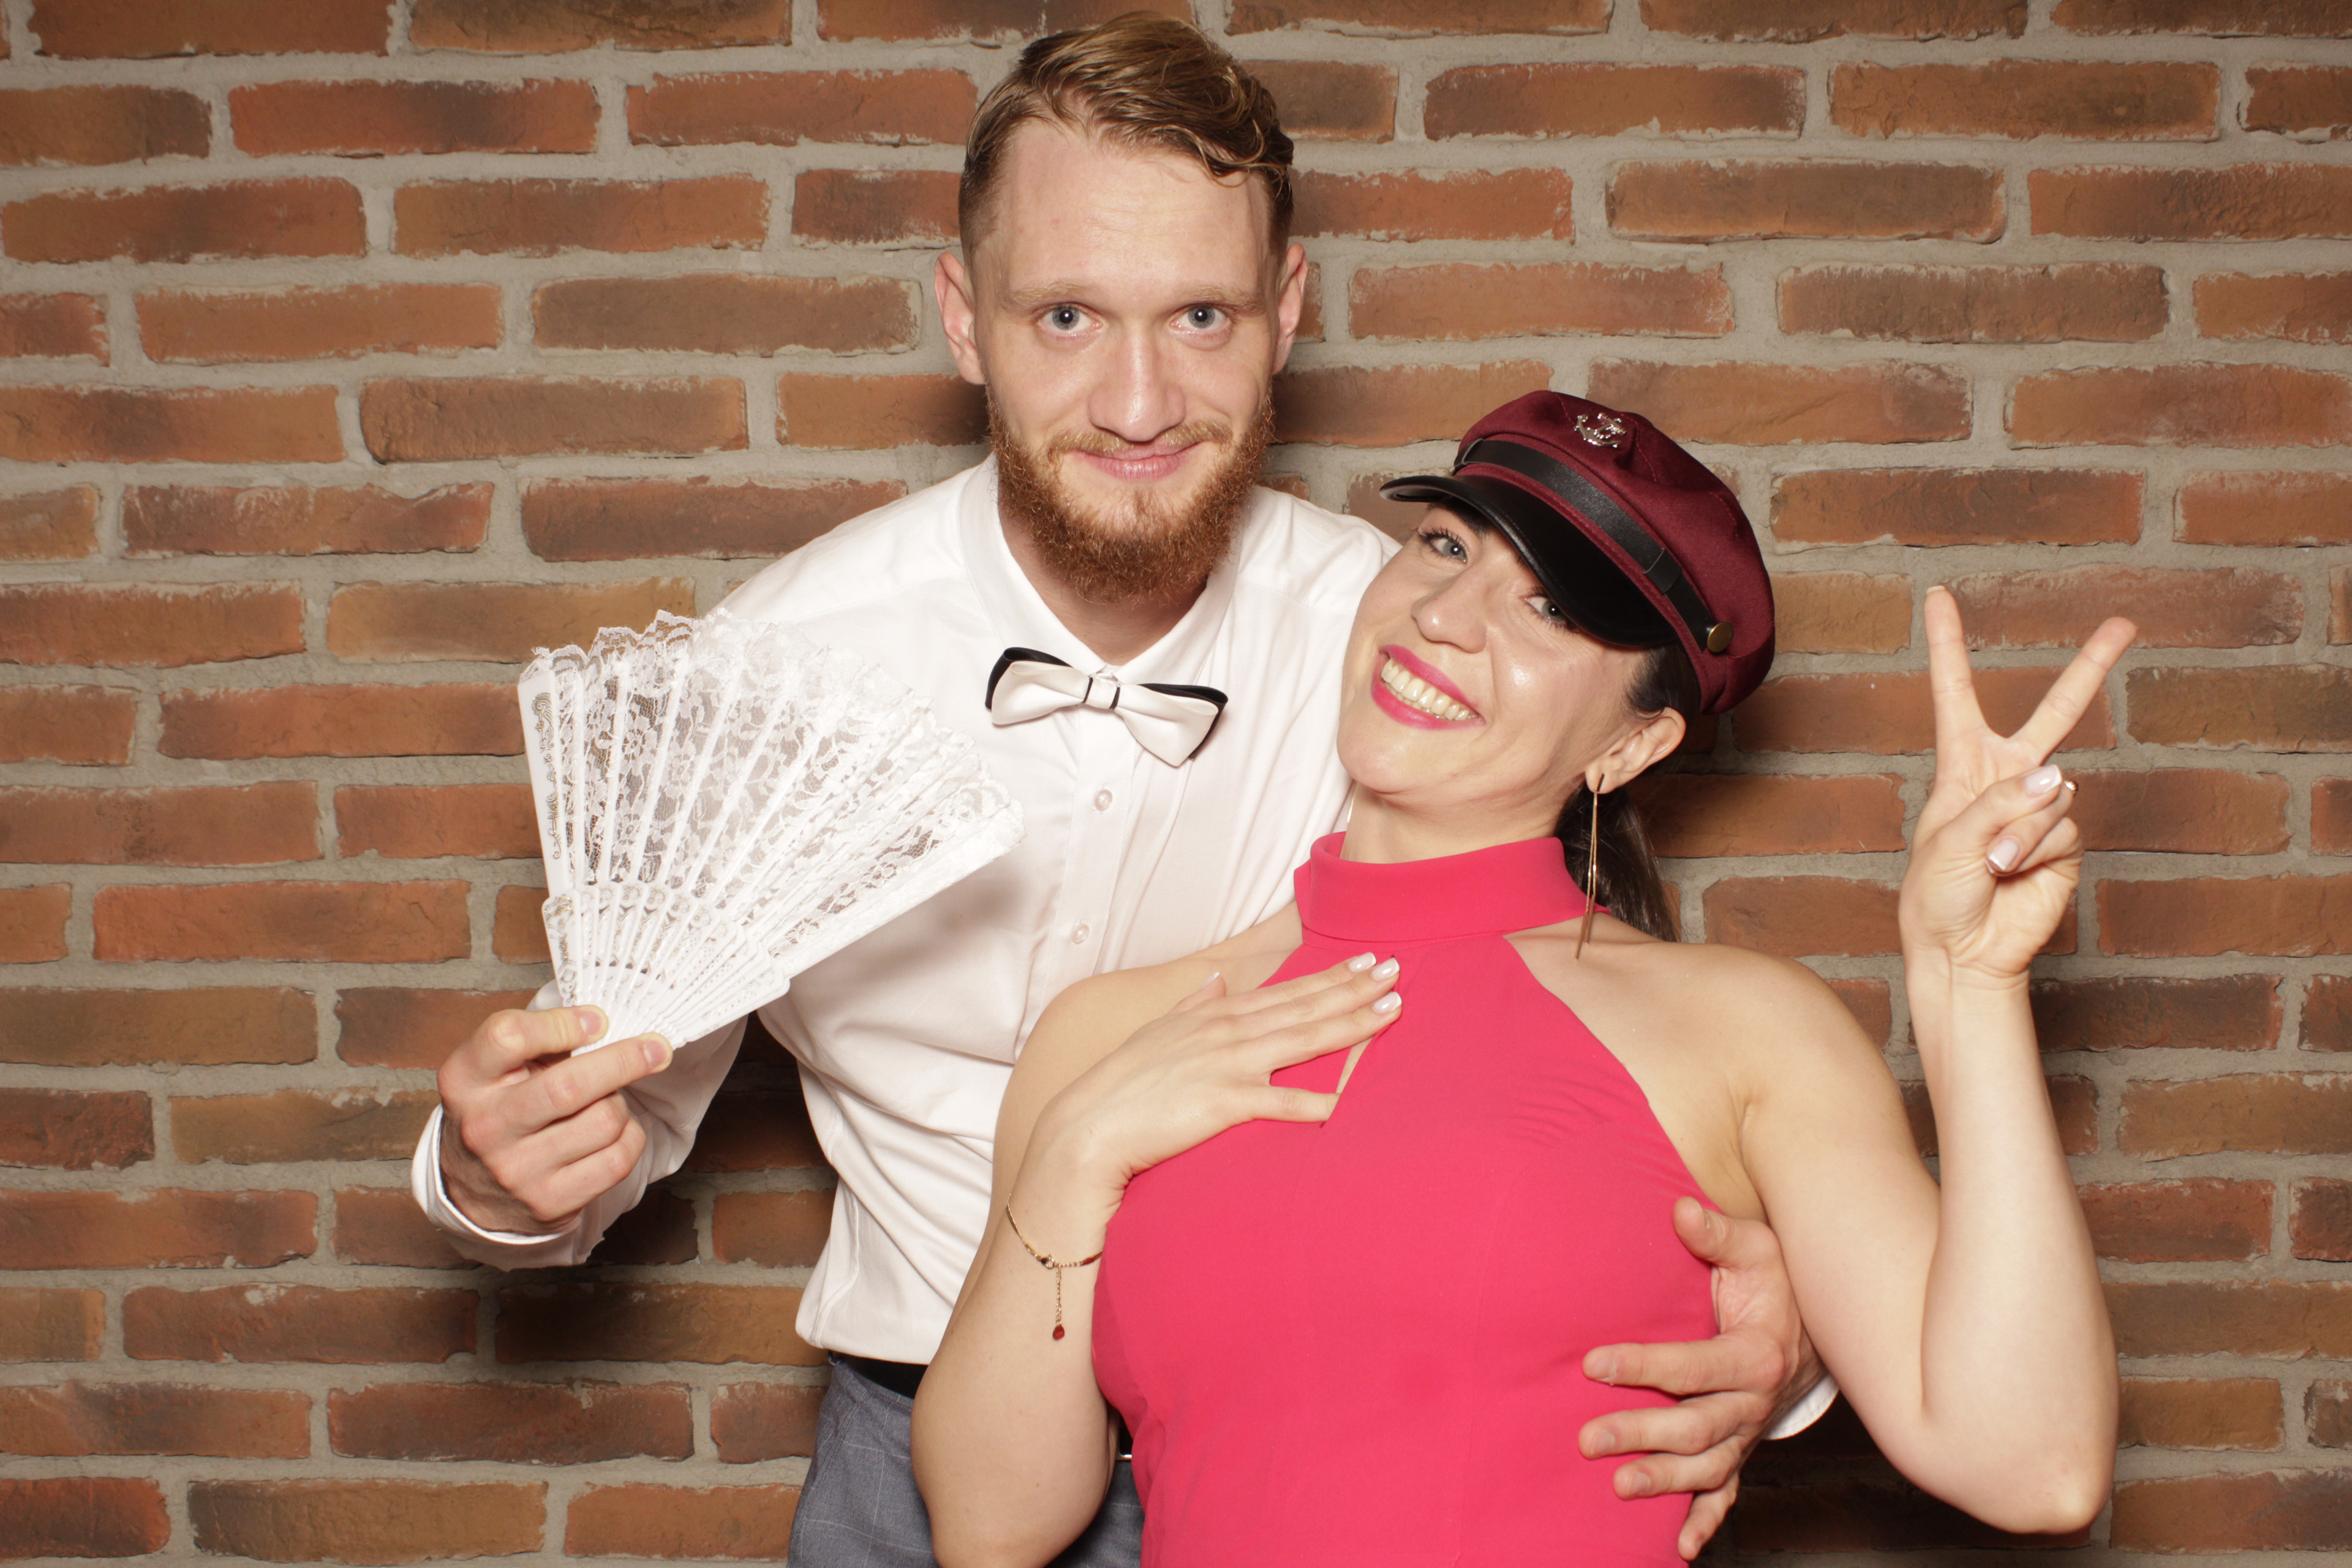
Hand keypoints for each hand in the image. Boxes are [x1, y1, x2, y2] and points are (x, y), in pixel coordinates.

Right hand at [436, 1005, 672, 1231]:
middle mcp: (485, 1127)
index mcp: (464, 1081)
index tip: (597, 1021)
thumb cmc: (500, 1109)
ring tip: (608, 1101)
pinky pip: (617, 1160)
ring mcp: (516, 1170)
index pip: (509, 1037)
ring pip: (603, 1121)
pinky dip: (631, 1137)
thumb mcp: (496, 1068)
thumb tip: (602, 1026)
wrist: (473, 1191)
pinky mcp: (548, 1202)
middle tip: (656, 1047)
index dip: (561, 1023)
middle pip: (568, 1085)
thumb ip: (539, 1040)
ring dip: (620, 1104)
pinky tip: (618, 1131)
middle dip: (624, 1060)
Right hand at [1025, 955, 1403, 1224]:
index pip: (1285, 990)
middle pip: (1303, 1007)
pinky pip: (1278, 1102)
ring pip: (1302, 1040)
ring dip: (1350, 1024)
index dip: (1330, 976)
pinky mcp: (1222, 1103)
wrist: (1087, 1129)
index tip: (1367, 961)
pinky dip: (1314, 1101)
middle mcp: (1227, 1032)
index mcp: (1216, 1015)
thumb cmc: (1122, 1086)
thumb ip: (1193, 1004)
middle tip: (1397, 970)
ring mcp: (1226, 1065)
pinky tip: (1348, 1102)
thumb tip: (1217, 979)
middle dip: (1353, 989)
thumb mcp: (1157, 1033)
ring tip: (1391, 1010)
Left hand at [1579, 1200, 1820, 1560]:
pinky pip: (1730, 1491)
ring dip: (1666, 1481)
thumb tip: (1682, 1211)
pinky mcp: (1745, 1447)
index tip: (1594, 1363)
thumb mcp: (1758, 1249)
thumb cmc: (1779, 1282)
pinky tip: (1680, 1546)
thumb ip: (1717, 1235)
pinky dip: (1708, 1519)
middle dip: (1642, 1432)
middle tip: (1589, 1438)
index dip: (1644, 1365)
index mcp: (1757, 1355)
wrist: (1820, 1324)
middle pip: (1696, 1426)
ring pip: (1708, 1465)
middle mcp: (1755, 1402)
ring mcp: (1750, 1431)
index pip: (1695, 1366)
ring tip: (1620, 1486)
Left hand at [1902, 588, 2135, 983]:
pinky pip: (2064, 826)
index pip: (1956, 692)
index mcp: (1962, 765)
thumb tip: (2060, 776)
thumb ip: (2001, 802)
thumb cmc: (1937, 895)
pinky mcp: (2066, 841)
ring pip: (2052, 791)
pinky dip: (2037, 850)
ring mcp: (2041, 808)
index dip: (1947, 645)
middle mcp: (2007, 777)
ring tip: (1993, 864)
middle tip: (2125, 625)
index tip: (1938, 596)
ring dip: (2021, 831)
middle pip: (2054, 713)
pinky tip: (2015, 873)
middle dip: (2091, 669)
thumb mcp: (1949, 841)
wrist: (1962, 950)